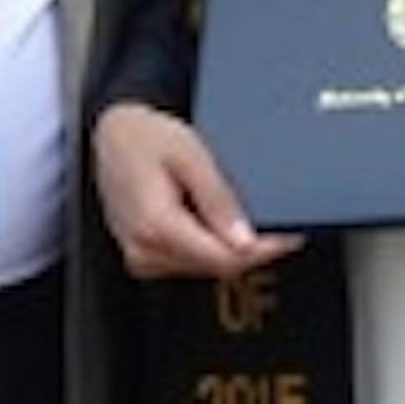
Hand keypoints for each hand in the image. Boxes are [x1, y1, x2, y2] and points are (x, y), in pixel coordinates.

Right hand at [91, 101, 302, 279]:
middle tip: (282, 225)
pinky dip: (211, 245)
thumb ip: (218, 200)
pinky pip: (189, 261)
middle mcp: (145, 250)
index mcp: (157, 225)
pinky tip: (219, 222)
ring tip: (249, 217)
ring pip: (205, 267)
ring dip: (232, 248)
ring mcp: (142, 257)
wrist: (113, 136)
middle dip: (252, 249)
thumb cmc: (147, 137)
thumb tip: (245, 240)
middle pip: (217, 266)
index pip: (223, 257)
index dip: (263, 251)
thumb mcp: (190, 155)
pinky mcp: (144, 256)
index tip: (290, 237)